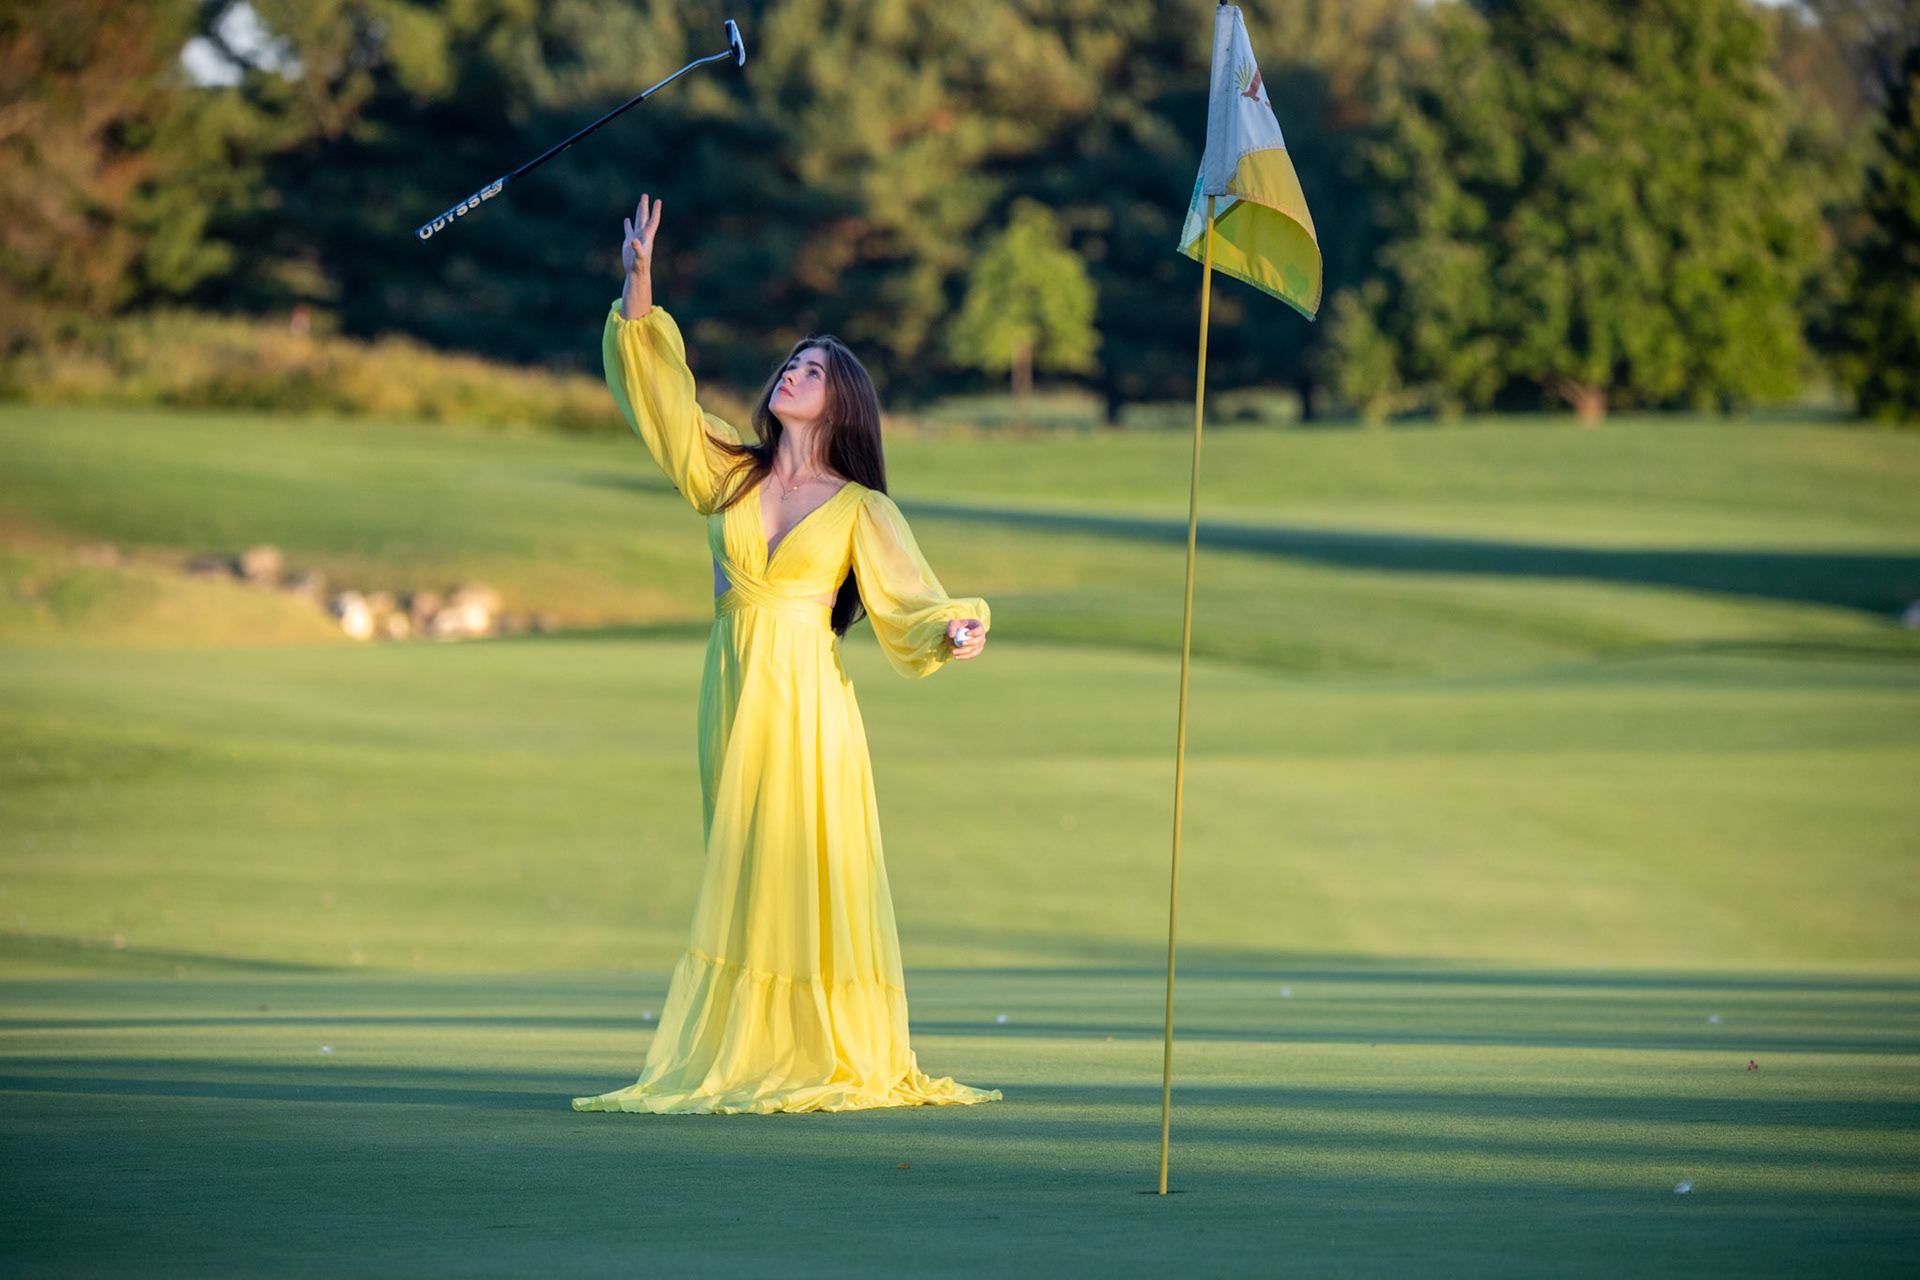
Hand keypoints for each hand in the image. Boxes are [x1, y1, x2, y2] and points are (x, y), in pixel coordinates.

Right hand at [619, 195, 661, 319]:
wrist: (635, 273)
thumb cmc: (639, 265)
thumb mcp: (638, 256)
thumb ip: (637, 248)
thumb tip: (633, 240)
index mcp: (647, 236)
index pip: (653, 220)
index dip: (655, 211)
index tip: (658, 201)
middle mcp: (643, 235)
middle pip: (645, 217)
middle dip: (645, 206)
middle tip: (645, 194)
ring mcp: (636, 237)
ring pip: (638, 221)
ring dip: (639, 212)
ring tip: (640, 202)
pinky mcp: (629, 242)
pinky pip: (629, 230)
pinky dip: (628, 224)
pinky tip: (627, 219)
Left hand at [947, 618, 986, 660]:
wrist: (956, 634)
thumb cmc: (955, 626)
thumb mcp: (952, 624)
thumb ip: (951, 629)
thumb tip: (952, 636)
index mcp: (978, 626)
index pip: (979, 630)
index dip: (974, 632)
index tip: (966, 634)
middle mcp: (981, 635)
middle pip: (979, 640)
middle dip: (971, 643)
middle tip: (961, 643)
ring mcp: (980, 644)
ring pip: (975, 649)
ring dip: (965, 652)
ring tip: (954, 652)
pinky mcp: (976, 651)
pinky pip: (971, 655)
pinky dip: (964, 656)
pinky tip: (956, 657)